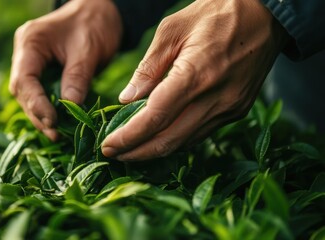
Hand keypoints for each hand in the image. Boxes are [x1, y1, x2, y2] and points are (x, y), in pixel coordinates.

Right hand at [10, 0, 121, 140]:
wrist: (100, 11)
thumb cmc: (95, 23)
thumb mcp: (88, 50)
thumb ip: (77, 78)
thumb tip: (70, 108)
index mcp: (31, 42)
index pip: (24, 79)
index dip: (36, 104)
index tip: (52, 122)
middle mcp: (26, 54)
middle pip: (23, 91)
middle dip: (38, 114)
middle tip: (56, 134)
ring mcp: (33, 63)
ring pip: (30, 96)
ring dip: (43, 116)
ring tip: (58, 135)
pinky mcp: (43, 71)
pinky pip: (42, 93)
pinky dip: (50, 109)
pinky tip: (60, 123)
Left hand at [101, 0, 288, 160]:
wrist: (266, 17)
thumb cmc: (216, 14)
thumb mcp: (173, 28)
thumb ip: (148, 67)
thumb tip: (126, 99)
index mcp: (195, 73)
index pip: (155, 117)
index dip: (128, 137)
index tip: (108, 145)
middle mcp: (215, 98)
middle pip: (169, 139)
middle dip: (137, 152)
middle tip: (113, 154)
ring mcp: (229, 108)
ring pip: (185, 142)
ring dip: (155, 150)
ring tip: (131, 150)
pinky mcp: (237, 111)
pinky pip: (200, 134)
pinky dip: (176, 140)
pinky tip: (159, 138)